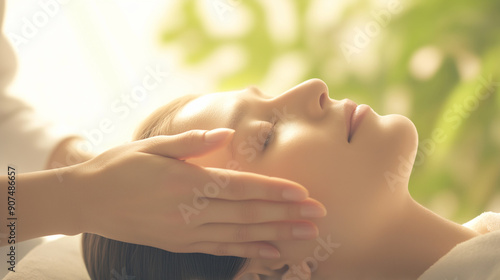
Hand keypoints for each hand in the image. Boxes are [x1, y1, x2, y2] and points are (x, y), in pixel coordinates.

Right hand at [69, 128, 325, 258]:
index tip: (303, 193)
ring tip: (306, 235)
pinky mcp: (180, 244)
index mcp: (185, 182)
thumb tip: (226, 134)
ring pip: (240, 235)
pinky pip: (221, 249)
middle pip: (248, 213)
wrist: (86, 200)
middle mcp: (189, 211)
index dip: (274, 190)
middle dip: (286, 214)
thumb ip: (192, 143)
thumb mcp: (151, 146)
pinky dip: (249, 251)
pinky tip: (271, 252)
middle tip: (319, 215)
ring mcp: (185, 232)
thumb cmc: (119, 166)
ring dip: (276, 234)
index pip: (240, 187)